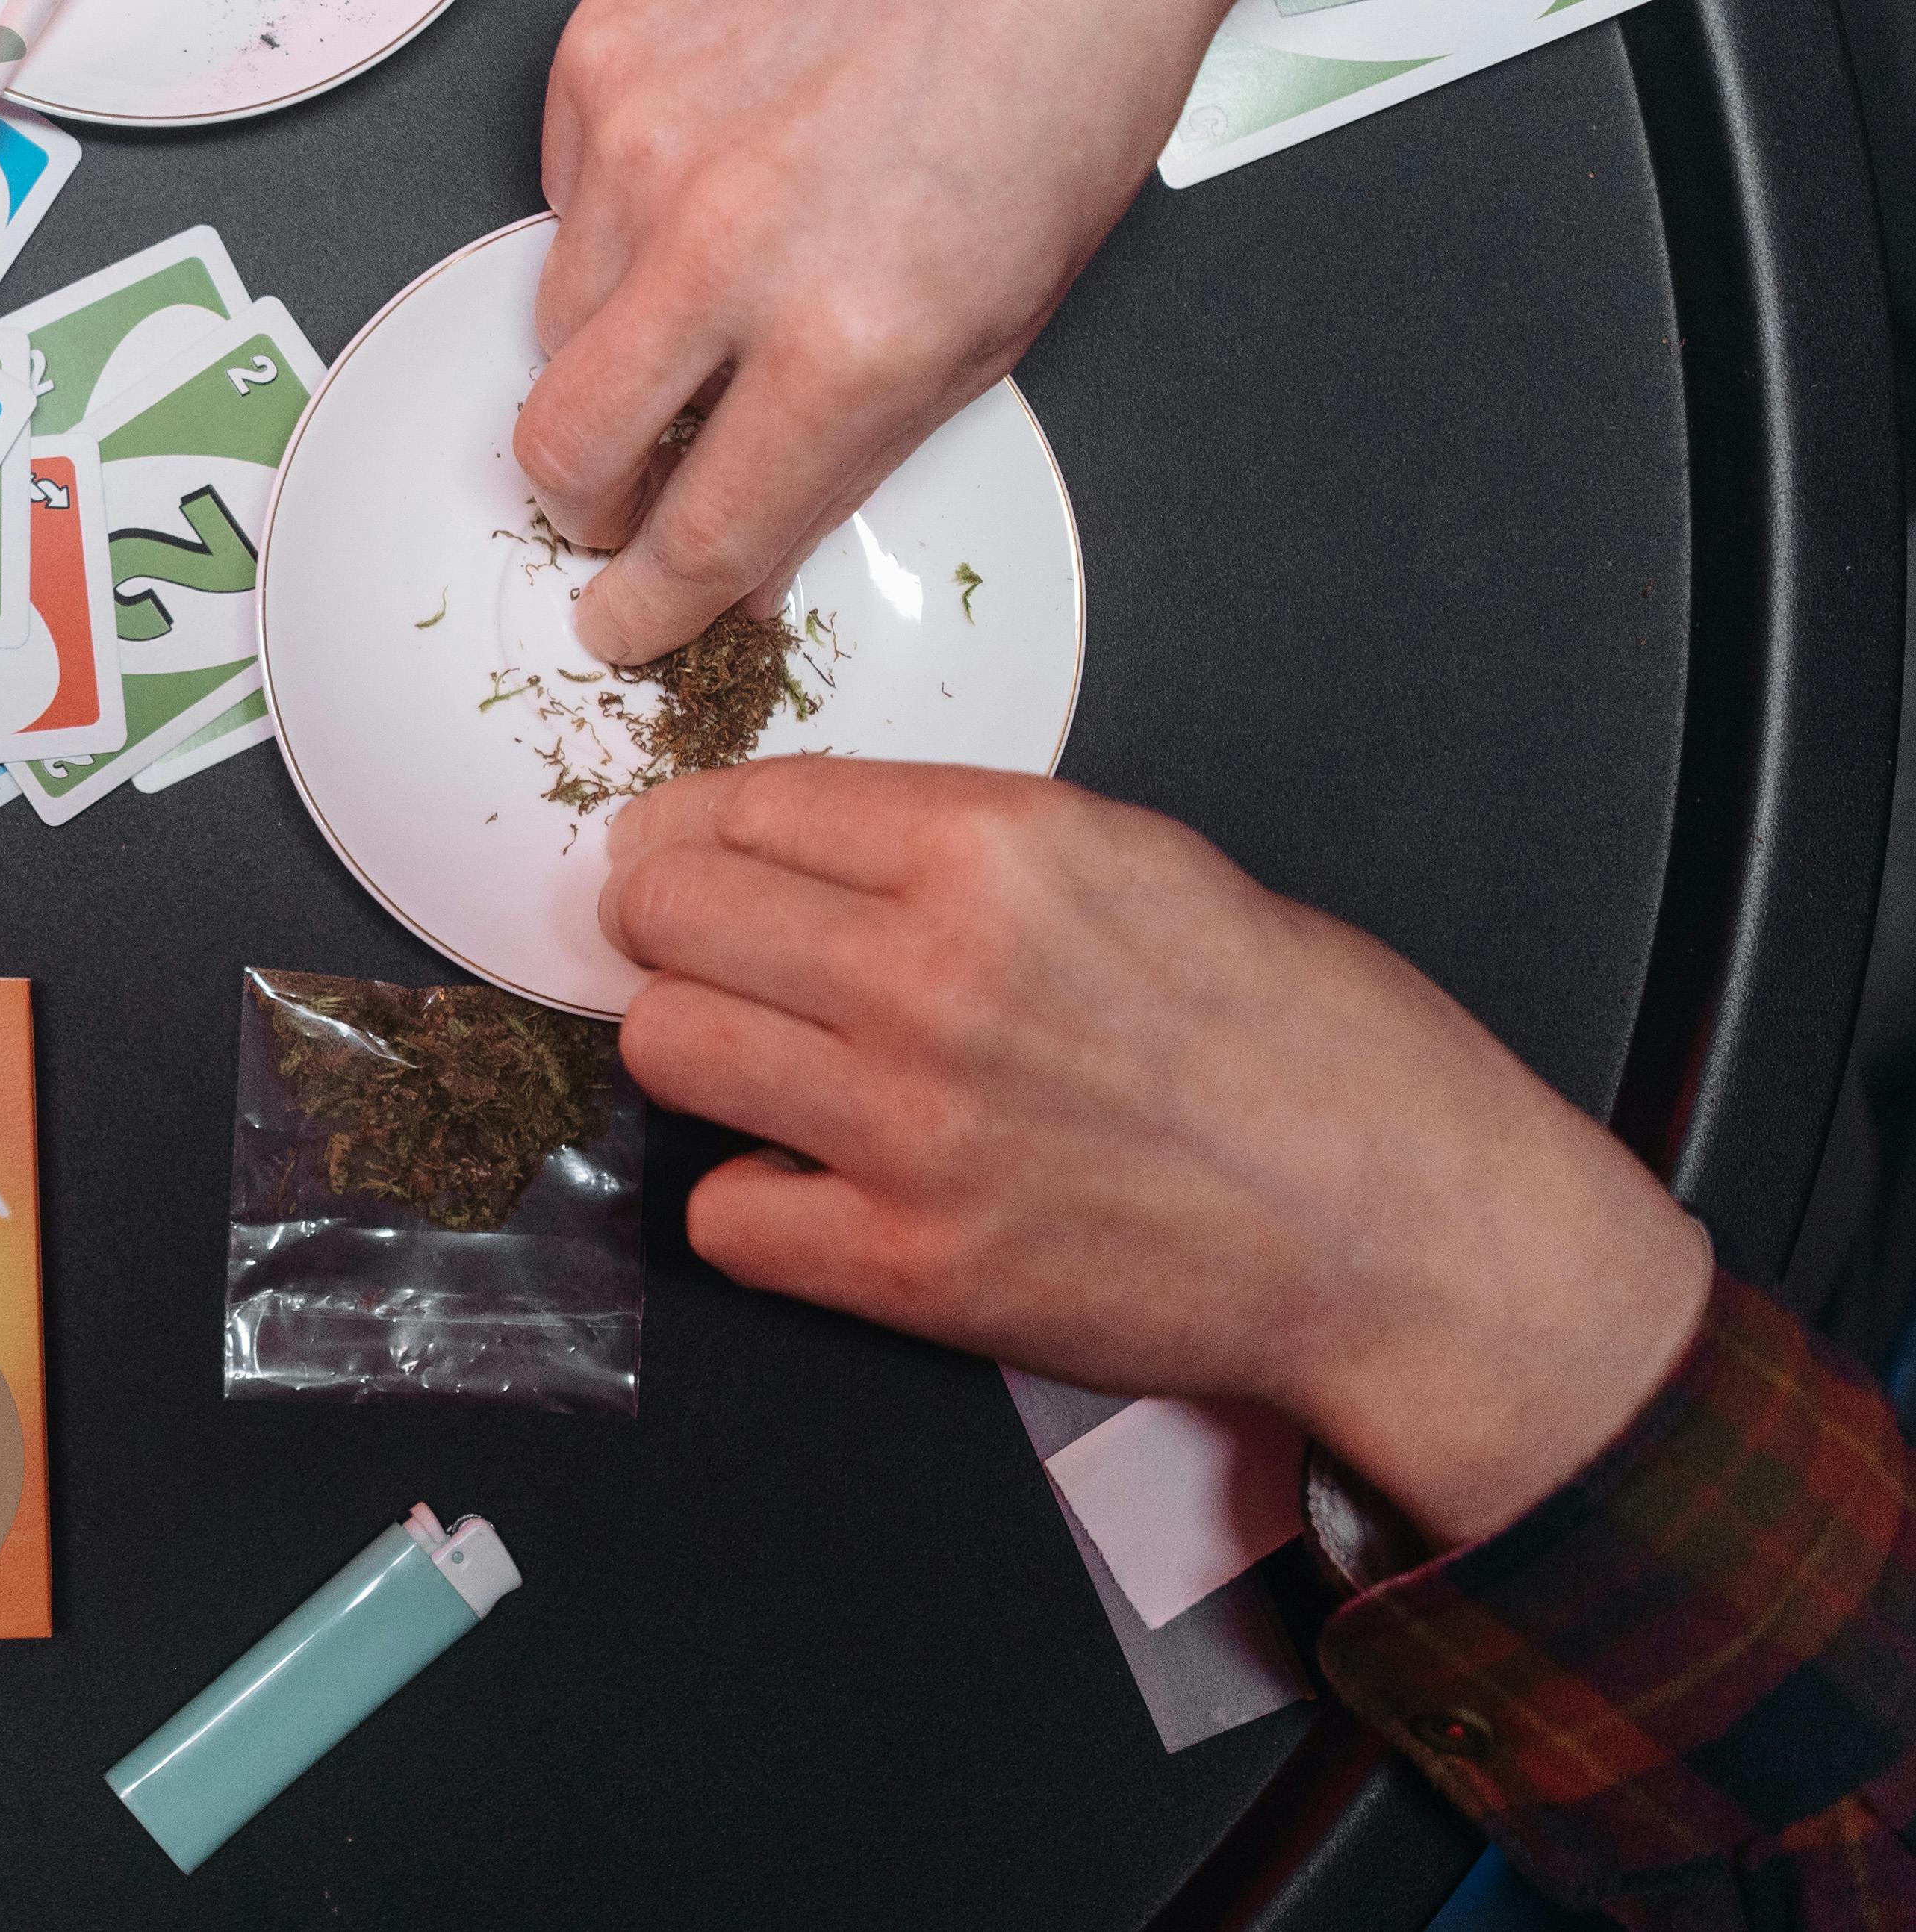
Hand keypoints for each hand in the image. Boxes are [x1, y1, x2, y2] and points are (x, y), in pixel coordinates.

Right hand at [521, 0, 1295, 667]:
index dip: (649, 607)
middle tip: (623, 494)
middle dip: (587, 504)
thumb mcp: (1000, 315)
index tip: (625, 624)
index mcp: (853, 339)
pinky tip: (707, 164)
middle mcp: (732, 248)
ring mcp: (649, 142)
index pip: (696, 535)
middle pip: (565, 450)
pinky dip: (613, 212)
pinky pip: (560, 192)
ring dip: (604, 349)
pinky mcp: (603, 52)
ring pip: (551, 324)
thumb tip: (745, 535)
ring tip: (693, 296)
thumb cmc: (1062, 75)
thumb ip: (854, 439)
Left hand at [603, 758, 1713, 1547]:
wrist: (1405, 1229)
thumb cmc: (1305, 1042)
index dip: (693, 831)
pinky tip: (818, 1183)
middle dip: (669, 928)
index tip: (688, 855)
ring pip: (663, 1048)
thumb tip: (805, 842)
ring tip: (766, 1062)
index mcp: (994, 851)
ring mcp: (910, 1127)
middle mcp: (932, 977)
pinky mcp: (908, 1265)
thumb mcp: (1139, 861)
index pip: (739, 805)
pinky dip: (753, 1200)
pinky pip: (721, 1214)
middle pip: (666, 916)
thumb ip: (961, 842)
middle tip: (707, 955)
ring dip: (696, 1051)